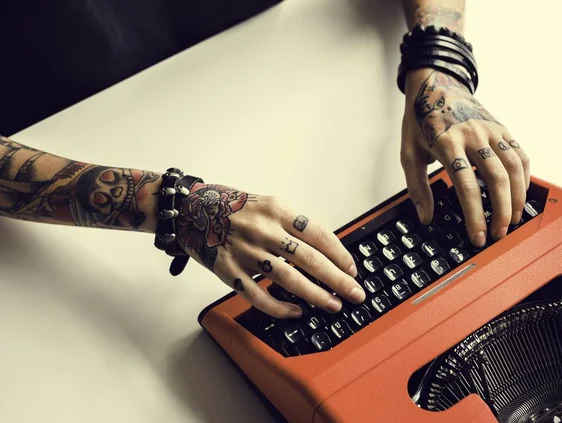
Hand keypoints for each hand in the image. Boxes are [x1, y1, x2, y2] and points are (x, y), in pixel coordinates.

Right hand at [175, 183, 364, 318]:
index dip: (340, 255)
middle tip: (355, 293)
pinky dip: (281, 308)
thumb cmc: (232, 207)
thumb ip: (292, 225)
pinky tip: (297, 312)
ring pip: (289, 280)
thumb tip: (324, 251)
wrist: (190, 209)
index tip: (352, 269)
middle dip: (338, 280)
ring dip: (316, 295)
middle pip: (310, 260)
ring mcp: (246, 252)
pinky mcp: (229, 271)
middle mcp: (264, 231)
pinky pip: (259, 296)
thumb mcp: (267, 204)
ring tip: (333, 305)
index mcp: (277, 210)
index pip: (319, 235)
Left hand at [400, 69, 529, 246]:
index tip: (477, 236)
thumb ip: (417, 188)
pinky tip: (520, 193)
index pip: (466, 187)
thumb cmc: (420, 120)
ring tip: (512, 219)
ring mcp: (491, 130)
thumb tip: (425, 217)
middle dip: (501, 212)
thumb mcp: (409, 154)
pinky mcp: (501, 127)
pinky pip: (519, 154)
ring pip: (514, 168)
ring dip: (517, 198)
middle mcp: (473, 136)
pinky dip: (524, 176)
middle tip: (498, 234)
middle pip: (496, 180)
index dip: (474, 216)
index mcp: (448, 144)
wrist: (434, 84)